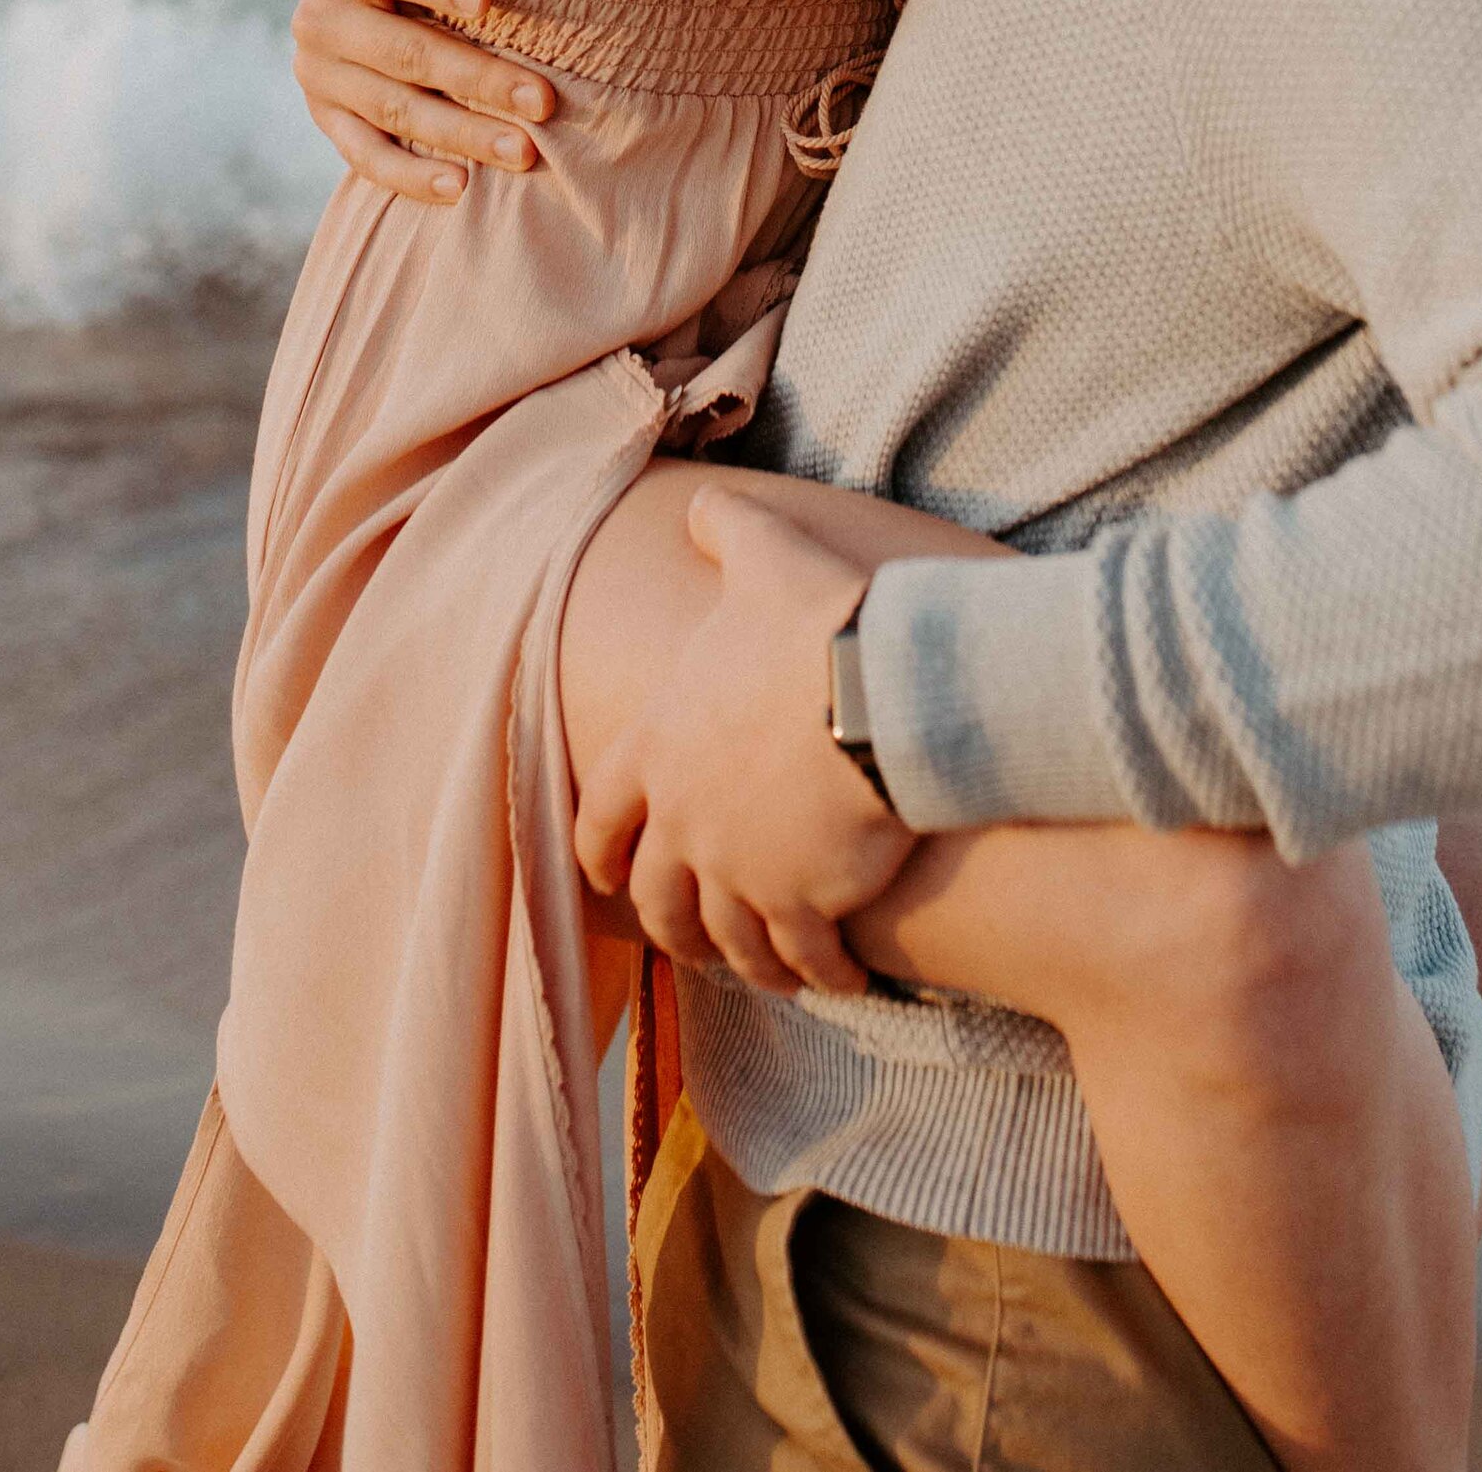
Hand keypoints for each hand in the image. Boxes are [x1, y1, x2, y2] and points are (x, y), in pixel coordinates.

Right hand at [292, 0, 553, 199]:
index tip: (490, 1)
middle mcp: (316, 19)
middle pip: (401, 54)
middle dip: (475, 77)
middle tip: (546, 99)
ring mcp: (321, 76)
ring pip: (394, 112)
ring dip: (461, 136)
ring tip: (528, 154)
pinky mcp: (330, 120)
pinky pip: (365, 158)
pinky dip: (410, 177)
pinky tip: (462, 192)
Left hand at [574, 481, 917, 997]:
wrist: (884, 689)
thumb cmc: (818, 620)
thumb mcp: (764, 556)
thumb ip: (726, 531)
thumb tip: (702, 505)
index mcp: (660, 744)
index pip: (602, 811)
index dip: (597, 848)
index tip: (603, 878)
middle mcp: (685, 817)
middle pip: (659, 896)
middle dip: (670, 924)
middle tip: (690, 942)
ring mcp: (739, 868)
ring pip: (727, 939)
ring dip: (745, 959)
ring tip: (770, 970)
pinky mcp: (801, 902)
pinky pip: (803, 957)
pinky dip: (817, 973)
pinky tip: (840, 977)